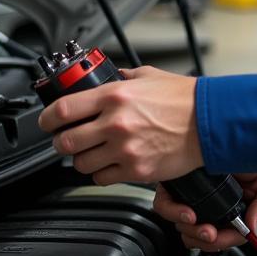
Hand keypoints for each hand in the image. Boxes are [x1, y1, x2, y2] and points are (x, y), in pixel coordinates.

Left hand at [38, 66, 203, 185]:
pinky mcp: (135, 170)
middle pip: (65, 142)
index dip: (46, 119)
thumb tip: (110, 77)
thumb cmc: (186, 99)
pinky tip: (112, 163)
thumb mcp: (150, 76)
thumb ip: (124, 77)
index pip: (62, 110)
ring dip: (84, 159)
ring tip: (95, 152)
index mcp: (115, 96)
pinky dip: (103, 173)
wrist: (210, 121)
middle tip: (71, 139)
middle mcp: (115, 123)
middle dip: (64, 142)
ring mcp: (124, 149)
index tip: (47, 122)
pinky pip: (102, 179)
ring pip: (81, 164)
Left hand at [154, 172, 256, 251]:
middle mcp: (215, 203)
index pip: (227, 235)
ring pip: (182, 224)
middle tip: (207, 232)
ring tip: (194, 219)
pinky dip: (172, 211)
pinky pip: (165, 204)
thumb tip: (254, 230)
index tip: (219, 237)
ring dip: (187, 228)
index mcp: (236, 208)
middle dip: (202, 238)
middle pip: (201, 234)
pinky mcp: (179, 185)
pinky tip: (184, 208)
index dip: (222, 241)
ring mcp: (197, 194)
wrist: (241, 125)